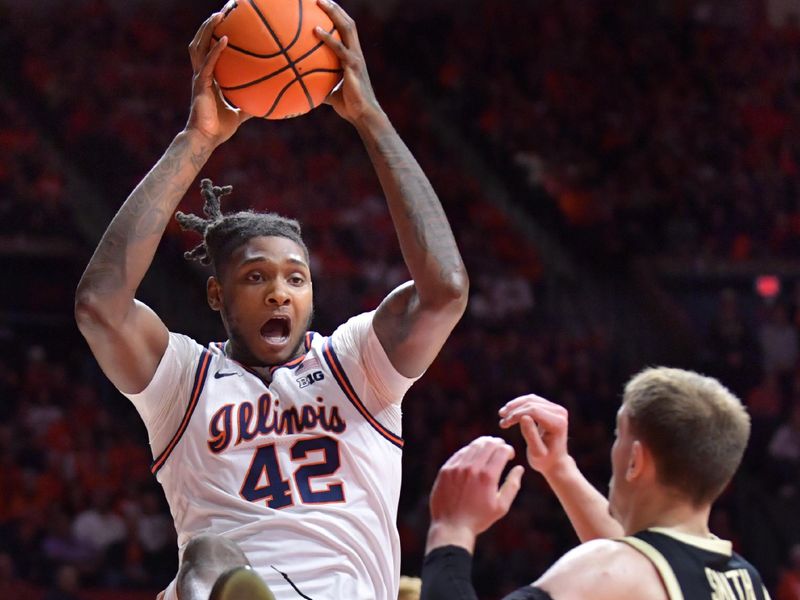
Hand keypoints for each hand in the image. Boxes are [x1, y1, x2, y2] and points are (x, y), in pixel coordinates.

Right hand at [185, 13, 250, 145]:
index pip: (210, 50)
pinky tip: (224, 39)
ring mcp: (199, 77)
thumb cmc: (219, 129)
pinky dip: (216, 50)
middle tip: (222, 10)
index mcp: (209, 78)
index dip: (214, 35)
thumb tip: (265, 106)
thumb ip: (248, 107)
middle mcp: (202, 74)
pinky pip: (208, 62)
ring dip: (207, 29)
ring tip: (218, 15)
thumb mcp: (239, 115)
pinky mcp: (200, 84)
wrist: (206, 139)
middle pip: (201, 42)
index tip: (226, 22)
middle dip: (209, 25)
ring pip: (199, 46)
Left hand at [314, 0, 383, 124]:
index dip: (337, 17)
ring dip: (334, 13)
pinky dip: (327, 37)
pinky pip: (339, 48)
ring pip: (347, 28)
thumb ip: (321, 86)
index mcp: (353, 57)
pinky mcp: (353, 66)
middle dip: (335, 9)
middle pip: (348, 23)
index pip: (346, 32)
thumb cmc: (349, 107)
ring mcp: (356, 58)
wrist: (363, 116)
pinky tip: (315, 30)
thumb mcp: (332, 93)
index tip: (323, 7)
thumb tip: (305, 88)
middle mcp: (356, 54)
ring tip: (319, 2)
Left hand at [427, 437, 523, 552]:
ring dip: (483, 444)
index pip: (501, 450)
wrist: (451, 527)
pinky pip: (460, 453)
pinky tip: (473, 455)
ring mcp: (457, 467)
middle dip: (497, 443)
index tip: (510, 454)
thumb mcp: (501, 506)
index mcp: (487, 476)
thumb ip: (512, 485)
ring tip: (488, 448)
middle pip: (487, 444)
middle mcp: (472, 468)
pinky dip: (469, 451)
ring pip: (473, 446)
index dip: (508, 449)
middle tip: (500, 446)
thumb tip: (519, 468)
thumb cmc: (479, 519)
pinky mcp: (446, 470)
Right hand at [499, 394, 569, 477]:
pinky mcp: (551, 407)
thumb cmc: (545, 460)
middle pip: (532, 403)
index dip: (516, 415)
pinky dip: (519, 405)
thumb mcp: (536, 452)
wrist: (555, 462)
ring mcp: (556, 409)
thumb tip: (523, 417)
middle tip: (501, 422)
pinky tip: (509, 413)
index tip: (503, 424)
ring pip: (530, 399)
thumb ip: (531, 435)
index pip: (534, 411)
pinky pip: (532, 400)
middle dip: (514, 411)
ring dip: (514, 406)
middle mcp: (560, 412)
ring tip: (502, 415)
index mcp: (558, 423)